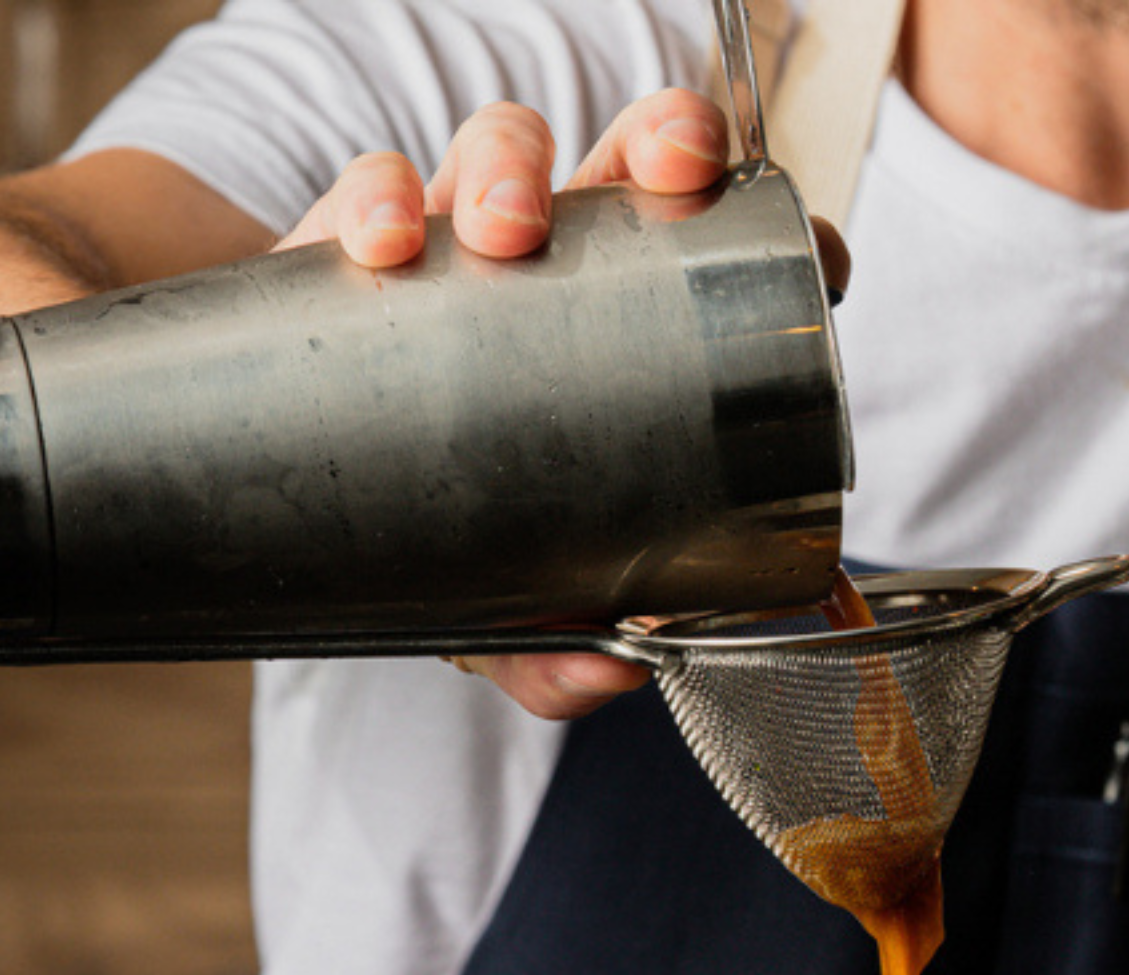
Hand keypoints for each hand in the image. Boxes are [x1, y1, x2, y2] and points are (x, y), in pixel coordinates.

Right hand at [279, 90, 739, 718]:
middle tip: (662, 186)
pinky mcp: (352, 250)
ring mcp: (458, 248)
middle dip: (656, 145)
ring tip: (504, 232)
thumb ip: (559, 655)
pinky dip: (377, 199)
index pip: (728, 255)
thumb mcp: (511, 618)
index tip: (817, 262)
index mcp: (632, 333)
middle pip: (631, 163)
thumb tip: (615, 673)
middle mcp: (559, 270)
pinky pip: (370, 192)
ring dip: (513, 166)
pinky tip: (385, 243)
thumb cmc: (450, 548)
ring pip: (505, 150)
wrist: (311, 520)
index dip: (788, 240)